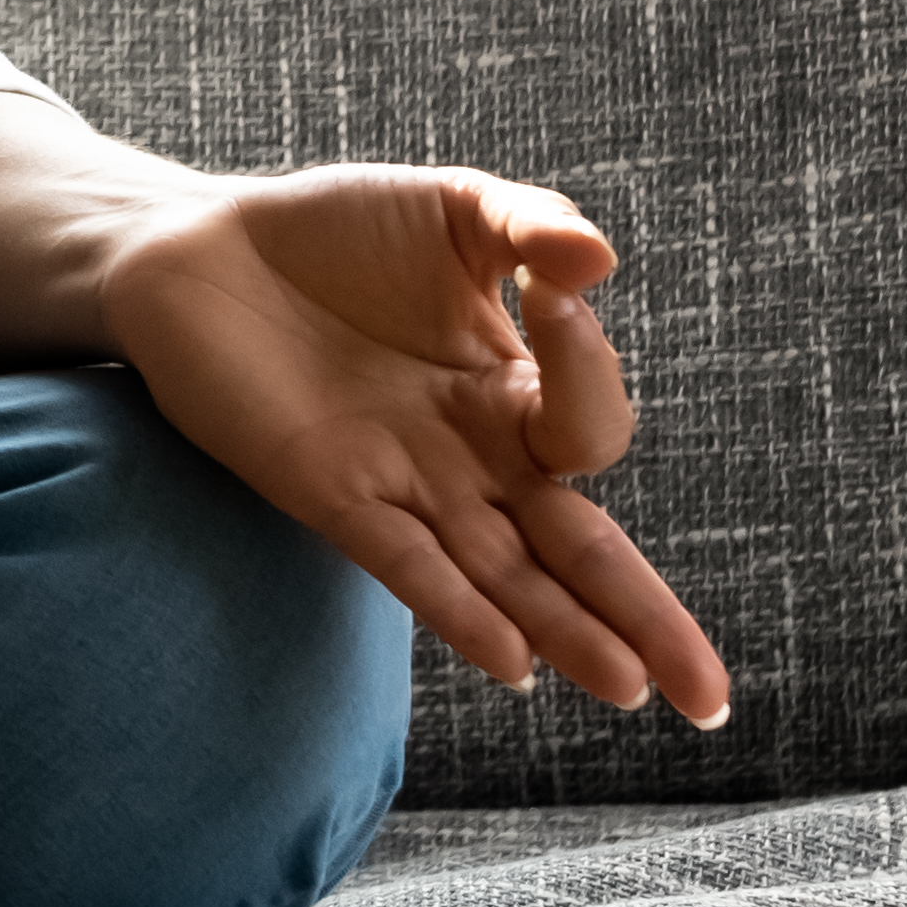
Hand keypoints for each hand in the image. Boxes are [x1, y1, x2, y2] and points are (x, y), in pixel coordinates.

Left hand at [94, 167, 734, 727]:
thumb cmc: (332, 230)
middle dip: (647, 620)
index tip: (556, 288)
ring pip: (506, 579)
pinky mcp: (328, 493)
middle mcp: (470, 457)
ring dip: (568, 633)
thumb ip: (532, 225)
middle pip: (578, 552)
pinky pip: (406, 564)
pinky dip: (459, 610)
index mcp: (509, 392)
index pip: (588, 423)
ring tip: (631, 688)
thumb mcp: (453, 208)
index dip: (589, 365)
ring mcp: (403, 484)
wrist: (196, 247)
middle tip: (710, 699)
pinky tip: (512, 661)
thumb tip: (599, 261)